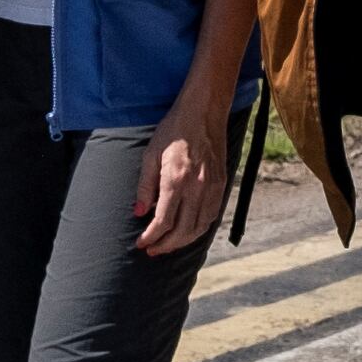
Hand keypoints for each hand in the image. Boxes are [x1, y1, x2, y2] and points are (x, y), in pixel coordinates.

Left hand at [133, 110, 232, 257]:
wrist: (203, 112)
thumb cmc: (173, 131)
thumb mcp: (151, 154)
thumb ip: (145, 186)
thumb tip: (139, 212)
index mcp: (176, 180)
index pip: (163, 221)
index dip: (150, 237)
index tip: (140, 243)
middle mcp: (197, 187)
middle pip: (182, 231)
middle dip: (165, 245)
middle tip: (152, 250)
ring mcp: (212, 187)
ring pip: (199, 227)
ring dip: (182, 241)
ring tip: (168, 245)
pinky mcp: (222, 184)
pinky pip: (211, 215)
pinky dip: (199, 228)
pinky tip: (187, 230)